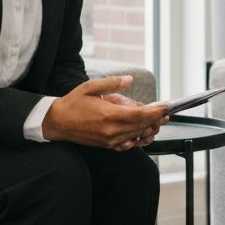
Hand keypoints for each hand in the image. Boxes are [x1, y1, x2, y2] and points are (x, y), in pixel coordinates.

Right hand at [42, 76, 168, 149]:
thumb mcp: (91, 87)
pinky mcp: (107, 145)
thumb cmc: (73, 103)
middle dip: (156, 119)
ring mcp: (110, 140)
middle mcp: (111, 131)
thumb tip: (129, 79)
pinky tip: (144, 132)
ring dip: (150, 129)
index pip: (140, 115)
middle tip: (167, 113)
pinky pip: (128, 144)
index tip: (165, 107)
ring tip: (159, 121)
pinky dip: (138, 139)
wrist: (57, 122)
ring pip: (137, 136)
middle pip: (142, 126)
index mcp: (109, 115)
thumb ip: (112, 83)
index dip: (155, 112)